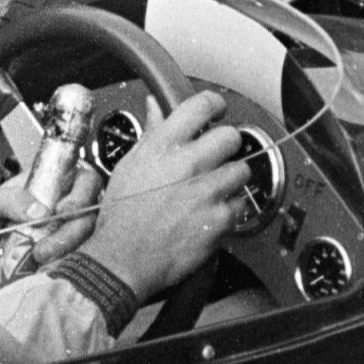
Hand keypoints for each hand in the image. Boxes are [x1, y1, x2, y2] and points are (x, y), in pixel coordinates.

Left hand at [0, 166, 103, 274]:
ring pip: (87, 235)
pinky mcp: (63, 255)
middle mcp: (61, 205)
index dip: (83, 192)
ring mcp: (64, 231)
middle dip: (76, 226)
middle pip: (92, 209)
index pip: (83, 178)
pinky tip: (46, 265)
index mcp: (47, 184)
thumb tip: (41, 210)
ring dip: (68, 246)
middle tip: (49, 242)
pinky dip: (67, 261)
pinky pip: (79, 256)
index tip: (65, 209)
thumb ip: (8, 199)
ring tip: (40, 256)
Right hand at [78, 88, 250, 300]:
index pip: (201, 105)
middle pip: (230, 137)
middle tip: (215, 158)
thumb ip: (152, 133)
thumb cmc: (122, 215)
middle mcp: (187, 164)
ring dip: (230, 180)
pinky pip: (239, 205)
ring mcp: (206, 191)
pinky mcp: (219, 218)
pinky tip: (208, 215)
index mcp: (162, 146)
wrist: (124, 258)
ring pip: (240, 171)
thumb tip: (156, 105)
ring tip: (210, 192)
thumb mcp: (130, 165)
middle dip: (225, 146)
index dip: (214, 105)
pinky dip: (228, 211)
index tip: (217, 111)